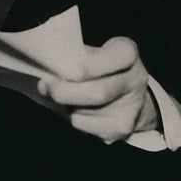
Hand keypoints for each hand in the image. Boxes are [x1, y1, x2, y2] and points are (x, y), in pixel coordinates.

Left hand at [37, 36, 158, 143]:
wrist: (126, 94)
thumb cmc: (99, 67)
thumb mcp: (93, 53)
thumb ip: (75, 58)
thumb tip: (49, 74)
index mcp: (128, 54)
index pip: (120, 56)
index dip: (96, 64)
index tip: (74, 68)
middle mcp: (135, 79)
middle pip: (99, 92)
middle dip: (65, 91)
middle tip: (45, 86)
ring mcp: (131, 106)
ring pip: (87, 110)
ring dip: (65, 103)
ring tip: (59, 95)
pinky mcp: (122, 127)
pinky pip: (84, 124)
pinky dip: (72, 117)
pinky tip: (73, 108)